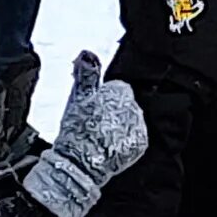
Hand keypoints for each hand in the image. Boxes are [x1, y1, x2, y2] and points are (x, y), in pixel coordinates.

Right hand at [22, 51, 151, 216]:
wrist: (80, 164)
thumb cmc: (76, 131)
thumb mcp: (78, 97)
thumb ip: (86, 72)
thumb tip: (87, 53)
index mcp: (119, 91)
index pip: (116, 88)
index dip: (102, 99)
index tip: (93, 110)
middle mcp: (134, 106)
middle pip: (125, 104)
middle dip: (112, 112)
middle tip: (95, 125)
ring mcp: (138, 126)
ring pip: (130, 120)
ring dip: (119, 127)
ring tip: (101, 137)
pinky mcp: (140, 143)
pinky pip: (135, 138)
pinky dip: (125, 142)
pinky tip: (110, 146)